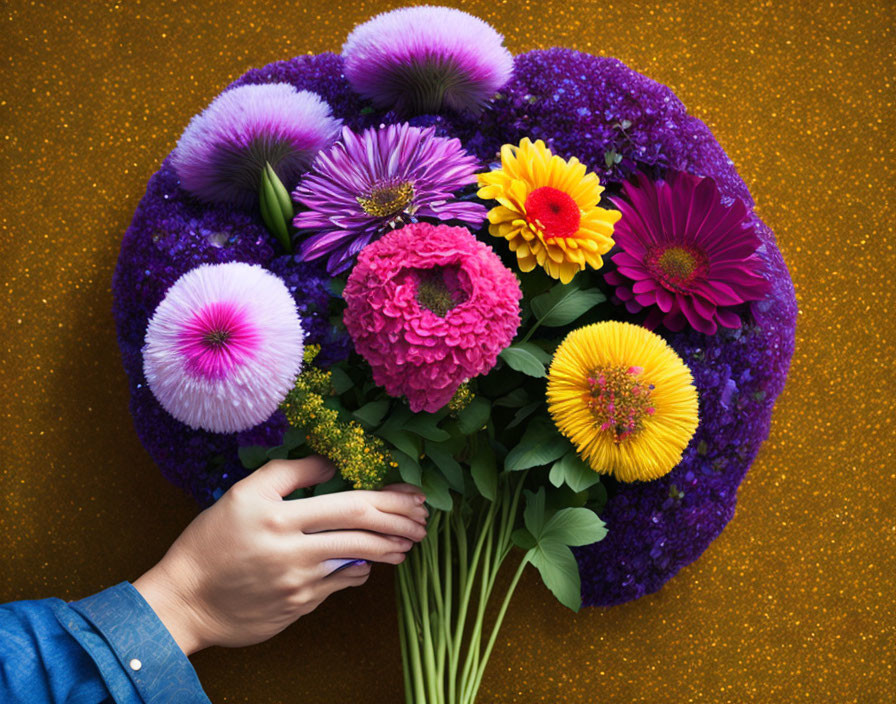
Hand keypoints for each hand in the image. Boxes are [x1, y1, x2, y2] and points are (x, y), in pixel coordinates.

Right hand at [133, 456, 426, 654]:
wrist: (184, 601)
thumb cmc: (211, 542)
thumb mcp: (243, 495)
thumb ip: (288, 473)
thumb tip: (331, 462)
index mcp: (282, 518)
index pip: (353, 506)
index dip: (391, 500)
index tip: (414, 495)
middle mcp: (296, 553)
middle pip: (364, 535)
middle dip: (401, 525)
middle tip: (422, 520)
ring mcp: (300, 585)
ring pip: (358, 563)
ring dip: (389, 550)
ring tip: (406, 542)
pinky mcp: (299, 607)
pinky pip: (339, 587)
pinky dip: (358, 573)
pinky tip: (367, 566)